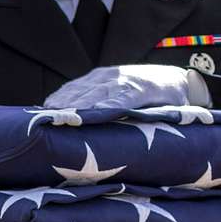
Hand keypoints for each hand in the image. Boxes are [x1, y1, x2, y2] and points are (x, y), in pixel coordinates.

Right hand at [43, 64, 211, 110]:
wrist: (177, 79)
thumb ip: (151, 126)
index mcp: (140, 90)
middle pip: (92, 94)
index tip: (81, 121)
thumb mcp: (170, 117)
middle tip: (52, 124)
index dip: (98, 110)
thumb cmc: (174, 106)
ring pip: (81, 88)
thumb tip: (135, 147)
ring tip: (43, 117)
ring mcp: (109, 74)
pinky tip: (48, 105)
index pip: (115, 101)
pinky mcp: (101, 74)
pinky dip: (63, 94)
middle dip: (72, 109)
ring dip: (62, 102)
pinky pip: (78, 84)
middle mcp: (121, 78)